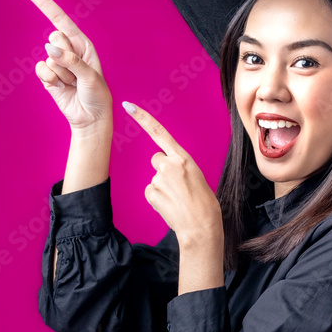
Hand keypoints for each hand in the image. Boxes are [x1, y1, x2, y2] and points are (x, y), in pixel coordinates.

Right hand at [26, 0, 112, 131]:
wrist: (90, 117)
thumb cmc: (96, 94)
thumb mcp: (89, 76)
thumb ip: (71, 60)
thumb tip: (49, 49)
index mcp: (82, 43)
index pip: (60, 19)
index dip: (44, 4)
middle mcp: (68, 50)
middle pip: (54, 38)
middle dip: (65, 56)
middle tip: (77, 73)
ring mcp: (56, 63)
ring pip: (48, 57)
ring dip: (62, 74)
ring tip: (73, 84)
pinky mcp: (47, 76)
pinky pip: (40, 70)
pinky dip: (51, 80)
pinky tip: (62, 88)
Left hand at [124, 102, 223, 252]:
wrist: (201, 226)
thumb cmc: (203, 202)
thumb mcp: (195, 175)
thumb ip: (178, 165)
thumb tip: (162, 167)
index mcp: (183, 158)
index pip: (160, 132)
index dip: (143, 118)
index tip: (129, 106)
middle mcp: (169, 164)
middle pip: (156, 159)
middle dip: (163, 170)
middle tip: (178, 186)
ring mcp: (159, 178)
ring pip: (155, 178)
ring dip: (163, 187)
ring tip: (178, 199)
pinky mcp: (151, 192)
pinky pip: (150, 191)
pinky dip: (158, 198)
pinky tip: (170, 205)